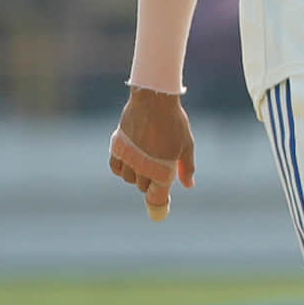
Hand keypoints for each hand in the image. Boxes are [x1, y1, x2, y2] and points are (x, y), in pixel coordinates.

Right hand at [109, 86, 193, 220]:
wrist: (153, 100)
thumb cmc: (174, 122)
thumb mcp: (186, 145)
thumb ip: (186, 167)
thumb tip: (188, 185)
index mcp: (162, 167)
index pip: (156, 195)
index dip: (158, 202)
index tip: (160, 204)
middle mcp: (143, 165)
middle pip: (143, 187)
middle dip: (151, 183)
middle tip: (158, 170)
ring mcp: (129, 157)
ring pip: (129, 178)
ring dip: (137, 175)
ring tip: (146, 160)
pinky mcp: (117, 147)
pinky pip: (115, 167)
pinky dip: (122, 168)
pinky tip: (131, 160)